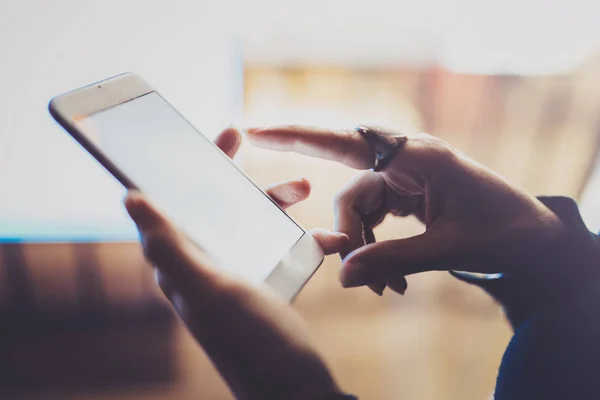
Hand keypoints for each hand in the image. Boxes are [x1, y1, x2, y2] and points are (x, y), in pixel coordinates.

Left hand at [124, 127, 347, 399]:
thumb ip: (169, 247)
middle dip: (235, 174)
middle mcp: (205, 268)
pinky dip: (301, 236)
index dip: (191, 165)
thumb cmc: (253, 343)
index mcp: (183, 265)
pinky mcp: (264, 286)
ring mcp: (237, 276)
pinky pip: (279, 247)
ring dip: (273, 201)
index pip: (176, 204)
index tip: (218, 133)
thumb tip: (131, 199)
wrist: (297, 389)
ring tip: (304, 189)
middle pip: (213, 206)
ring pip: (249, 222)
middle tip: (246, 140)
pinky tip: (326, 236)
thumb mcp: (210, 290)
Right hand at [247, 126, 568, 295]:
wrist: (534, 242)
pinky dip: (376, 250)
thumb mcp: (449, 248)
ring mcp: (405, 179)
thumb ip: (393, 260)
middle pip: (351, 195)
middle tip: (357, 276)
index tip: (257, 131)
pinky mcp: (406, 195)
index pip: (345, 142)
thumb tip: (345, 278)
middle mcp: (405, 162)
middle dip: (351, 238)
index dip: (297, 137)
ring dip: (367, 252)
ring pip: (360, 213)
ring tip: (389, 290)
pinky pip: (374, 221)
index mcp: (418, 157)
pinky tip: (392, 281)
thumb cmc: (504, 233)